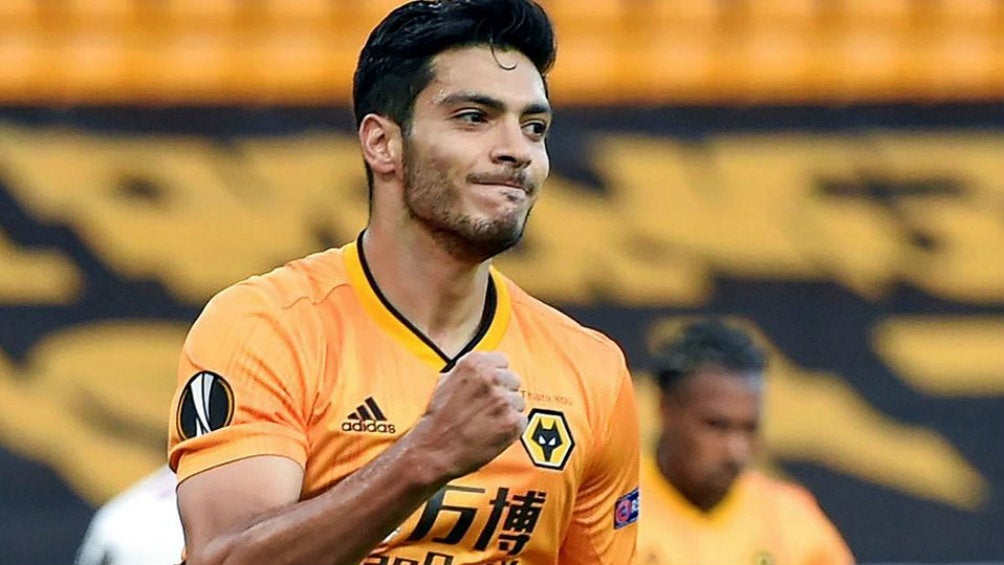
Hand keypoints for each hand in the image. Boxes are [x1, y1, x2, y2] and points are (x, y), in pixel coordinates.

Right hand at [409, 351, 525, 479]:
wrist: (434, 449)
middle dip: (503, 393)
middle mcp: (491, 377)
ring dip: (507, 412)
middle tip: (486, 408)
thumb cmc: (438, 419)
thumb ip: (471, 372)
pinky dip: (510, 429)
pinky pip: (521, 421)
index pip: (503, 362)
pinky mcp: (512, 422)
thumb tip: (487, 368)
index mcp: (475, 363)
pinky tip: (492, 432)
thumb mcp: (446, 381)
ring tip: (487, 422)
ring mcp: (503, 400)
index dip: (496, 377)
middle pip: (514, 380)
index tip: (490, 387)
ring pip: (518, 402)